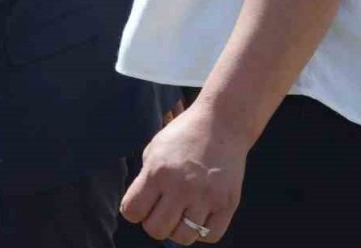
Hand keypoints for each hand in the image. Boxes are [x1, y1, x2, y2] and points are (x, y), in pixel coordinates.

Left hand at [120, 106, 247, 244]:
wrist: (221, 124)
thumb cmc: (182, 136)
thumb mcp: (153, 151)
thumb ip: (145, 181)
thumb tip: (141, 211)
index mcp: (157, 172)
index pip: (132, 211)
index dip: (132, 211)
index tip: (141, 203)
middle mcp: (181, 187)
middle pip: (156, 230)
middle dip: (153, 223)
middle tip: (160, 210)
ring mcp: (207, 197)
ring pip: (184, 237)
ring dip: (177, 230)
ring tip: (180, 214)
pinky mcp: (228, 203)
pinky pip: (211, 236)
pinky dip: (202, 233)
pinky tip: (198, 216)